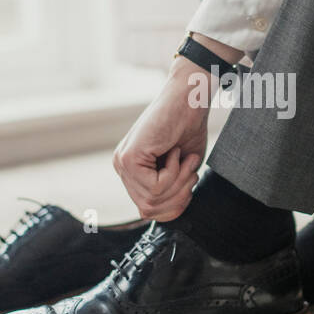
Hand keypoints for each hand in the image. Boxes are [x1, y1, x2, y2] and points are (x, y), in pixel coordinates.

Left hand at [113, 57, 209, 220]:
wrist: (189, 98)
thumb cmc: (188, 128)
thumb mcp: (181, 170)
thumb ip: (171, 193)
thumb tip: (169, 214)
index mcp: (133, 171)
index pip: (149, 210)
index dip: (175, 205)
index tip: (190, 182)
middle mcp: (122, 167)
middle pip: (149, 210)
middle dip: (179, 196)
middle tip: (191, 170)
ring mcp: (122, 163)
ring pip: (152, 200)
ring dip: (179, 182)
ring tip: (185, 159)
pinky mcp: (129, 158)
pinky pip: (155, 187)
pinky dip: (174, 173)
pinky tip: (174, 151)